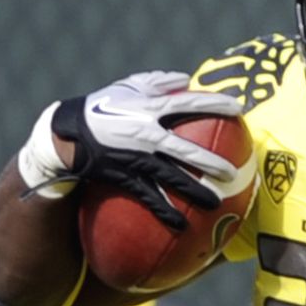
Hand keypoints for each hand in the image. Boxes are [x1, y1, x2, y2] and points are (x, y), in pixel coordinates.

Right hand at [50, 71, 244, 229]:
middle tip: (234, 174)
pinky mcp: (124, 177)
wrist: (66, 133)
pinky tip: (182, 225)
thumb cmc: (102, 107)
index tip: (239, 109)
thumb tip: (186, 80)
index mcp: (148, 107)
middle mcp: (145, 132)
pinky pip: (148, 197)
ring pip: (170, 177)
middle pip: (184, 148)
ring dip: (194, 191)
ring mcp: (135, 157)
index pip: (188, 103)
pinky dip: (165, 211)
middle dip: (210, 161)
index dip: (214, 104)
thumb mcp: (127, 87)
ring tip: (216, 204)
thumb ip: (158, 82)